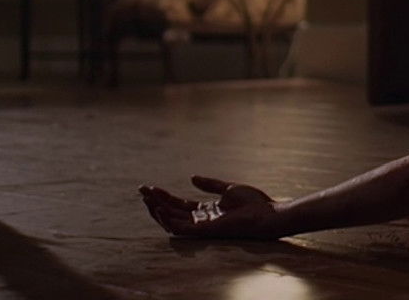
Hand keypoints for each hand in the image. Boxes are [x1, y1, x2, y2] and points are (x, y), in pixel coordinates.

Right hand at [139, 176, 281, 238]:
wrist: (266, 213)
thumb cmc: (253, 203)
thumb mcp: (229, 188)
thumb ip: (210, 184)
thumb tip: (191, 177)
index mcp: (206, 211)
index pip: (179, 205)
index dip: (164, 196)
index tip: (149, 187)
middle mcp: (201, 220)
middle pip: (172, 212)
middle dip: (156, 202)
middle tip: (141, 191)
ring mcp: (202, 226)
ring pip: (172, 222)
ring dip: (158, 211)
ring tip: (147, 199)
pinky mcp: (205, 231)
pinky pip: (181, 229)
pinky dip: (169, 220)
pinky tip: (160, 208)